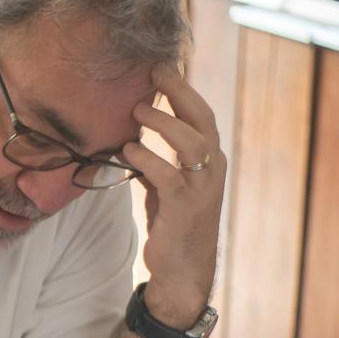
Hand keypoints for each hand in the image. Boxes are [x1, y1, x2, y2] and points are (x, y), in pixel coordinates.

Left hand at [123, 65, 226, 325]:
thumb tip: (130, 138)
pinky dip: (146, 159)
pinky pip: (167, 174)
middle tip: (154, 73)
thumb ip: (158, 162)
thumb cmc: (174, 225)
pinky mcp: (184, 207)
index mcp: (209, 159)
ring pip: (191, 141)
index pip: (200, 114)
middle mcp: (211, 168)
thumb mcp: (167, 187)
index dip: (182, 89)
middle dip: (179, 91)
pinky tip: (127, 151)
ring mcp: (201, 187)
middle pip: (202, 118)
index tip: (160, 68)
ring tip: (137, 111)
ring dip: (163, 122)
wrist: (183, 269)